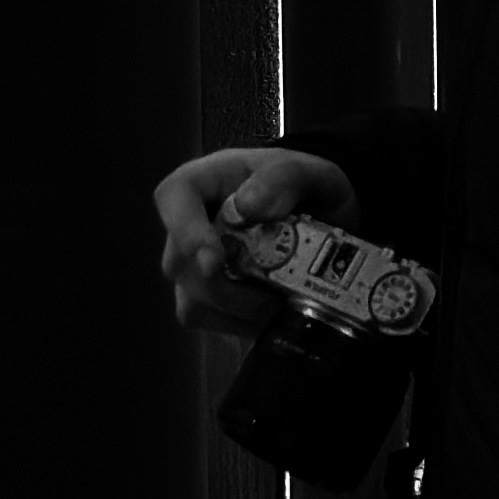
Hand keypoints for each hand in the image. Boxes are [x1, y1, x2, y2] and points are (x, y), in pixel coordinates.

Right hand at [154, 141, 356, 340]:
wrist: (325, 219)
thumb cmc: (309, 188)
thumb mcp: (311, 173)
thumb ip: (285, 178)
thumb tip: (248, 205)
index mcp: (205, 183)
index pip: (173, 198)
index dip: (186, 231)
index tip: (215, 262)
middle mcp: (189, 226)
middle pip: (181, 264)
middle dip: (225, 289)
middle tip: (274, 300)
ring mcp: (193, 266)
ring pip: (191, 301)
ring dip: (237, 312)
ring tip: (280, 310)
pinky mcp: (206, 299)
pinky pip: (209, 322)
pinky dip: (242, 326)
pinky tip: (273, 319)